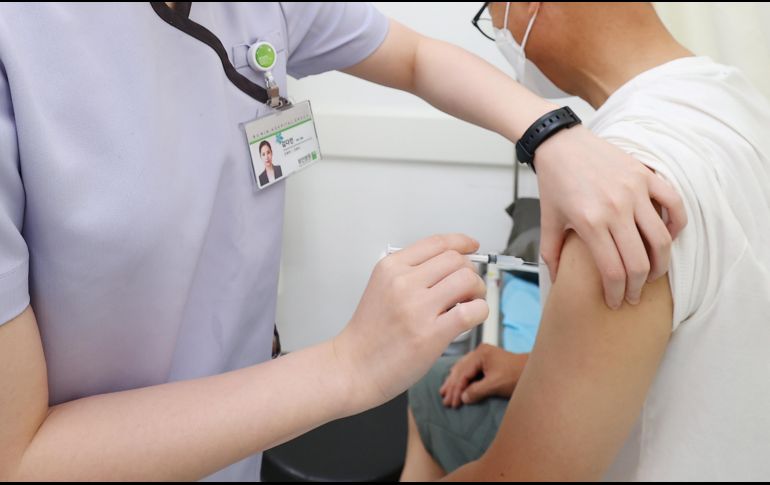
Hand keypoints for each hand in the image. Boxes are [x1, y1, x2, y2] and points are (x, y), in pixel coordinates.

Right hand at [332, 234, 488, 414]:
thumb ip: (410, 274)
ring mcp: (417, 308)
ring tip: (469, 302)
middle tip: (468, 287)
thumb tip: (449, 267)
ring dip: (477, 290)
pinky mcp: (431, 334)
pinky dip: (480, 310)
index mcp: (391, 268)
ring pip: (467, 279)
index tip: (471, 246)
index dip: (461, 242)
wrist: (354, 367)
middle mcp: (403, 283)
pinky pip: (472, 310)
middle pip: (456, 259)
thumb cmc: (369, 334)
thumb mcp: (381, 288)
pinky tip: (472, 317)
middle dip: (470, 271)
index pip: (436, 243)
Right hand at [439, 343, 527, 407]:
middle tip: (445, 400)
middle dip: (452, 386)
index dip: (456, 389)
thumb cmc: (516, 376)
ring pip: (463, 369)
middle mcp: (479, 352)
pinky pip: (469, 371)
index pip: (463, 373)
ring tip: (445, 393)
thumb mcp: (495, 384)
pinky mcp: (487, 362)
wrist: (535, 372)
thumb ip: (477, 391)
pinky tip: (456, 384)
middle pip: (460, 370)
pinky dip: (462, 379)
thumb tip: (463, 398)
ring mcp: (483, 356)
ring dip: (454, 382)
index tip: (452, 403)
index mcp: (480, 354)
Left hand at [535, 124, 686, 308]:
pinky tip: (667, 237)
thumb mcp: (548, 220)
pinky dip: (676, 224)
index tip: (617, 302)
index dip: (618, 293)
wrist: (560, 143)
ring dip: (661, 264)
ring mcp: (634, 191)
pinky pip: (674, 204)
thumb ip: (552, 253)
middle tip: (634, 295)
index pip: (614, 271)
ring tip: (653, 273)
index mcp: (590, 223)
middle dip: (638, 287)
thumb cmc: (553, 183)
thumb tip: (556, 281)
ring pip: (662, 239)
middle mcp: (615, 208)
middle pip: (640, 262)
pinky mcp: (646, 175)